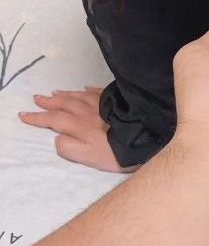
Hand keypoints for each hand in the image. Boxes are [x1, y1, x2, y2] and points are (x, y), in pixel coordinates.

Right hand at [18, 87, 133, 172]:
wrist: (147, 137)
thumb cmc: (118, 152)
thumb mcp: (90, 158)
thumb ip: (70, 148)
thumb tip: (57, 137)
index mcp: (79, 126)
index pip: (53, 120)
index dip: (38, 118)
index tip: (24, 115)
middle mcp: (88, 112)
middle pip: (64, 104)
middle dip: (48, 102)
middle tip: (36, 98)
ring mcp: (103, 104)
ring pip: (79, 96)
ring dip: (65, 94)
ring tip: (54, 92)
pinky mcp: (117, 101)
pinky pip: (98, 92)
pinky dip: (88, 90)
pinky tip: (85, 88)